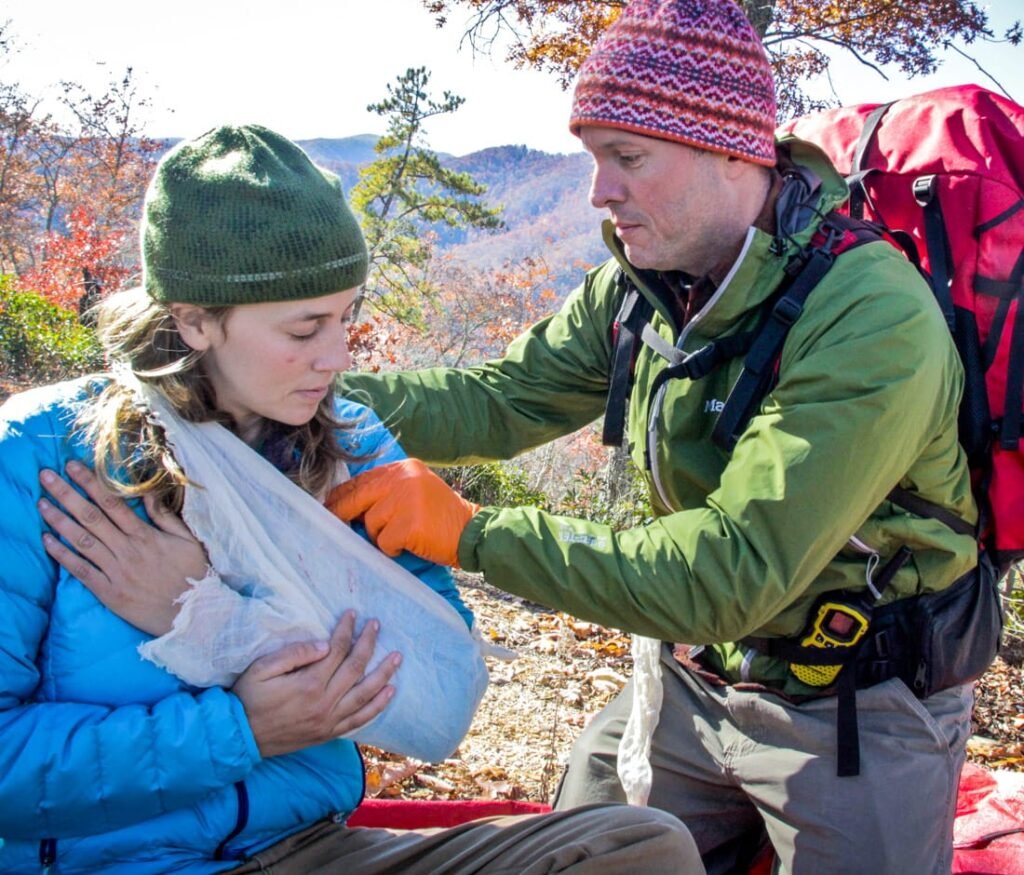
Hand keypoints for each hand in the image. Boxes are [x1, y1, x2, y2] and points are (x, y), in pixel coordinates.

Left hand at [38, 460, 208, 636]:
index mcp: (147, 536)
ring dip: (59, 521)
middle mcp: (128, 551)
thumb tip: (147, 493)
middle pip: (92, 517)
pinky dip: (63, 556)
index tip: (74, 466)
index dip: (91, 483)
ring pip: (82, 541)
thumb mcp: (188, 541)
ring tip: (41, 504)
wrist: (193, 615)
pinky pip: (81, 571)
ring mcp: (116, 572)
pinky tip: (48, 541)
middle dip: (68, 494)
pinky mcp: (109, 593)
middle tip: (47, 476)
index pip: (113, 504)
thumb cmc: (194, 575)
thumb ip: (166, 517)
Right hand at [234, 611, 400, 757]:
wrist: (240, 738)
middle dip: (368, 643)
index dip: (347, 630)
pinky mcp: (329, 733)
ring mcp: (329, 720)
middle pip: (356, 668)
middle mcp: (325, 703)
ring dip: (384, 673)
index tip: (353, 614)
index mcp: (309, 684)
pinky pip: (360, 720)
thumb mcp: (261, 669)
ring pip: (365, 694)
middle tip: (377, 625)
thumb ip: (293, 654)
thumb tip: (324, 644)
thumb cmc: (248, 699)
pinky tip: (389, 692)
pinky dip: (377, 706)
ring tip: (397, 657)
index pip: (337, 650)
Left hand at [326, 458, 479, 567]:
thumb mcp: (416, 491)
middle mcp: (404, 479)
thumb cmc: (442, 517)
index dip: (342, 494)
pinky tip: (410, 545)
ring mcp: (407, 500)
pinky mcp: (410, 524)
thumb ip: (388, 491)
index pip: (362, 480)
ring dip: (381, 536)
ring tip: (403, 536)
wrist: (472, 532)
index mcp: (404, 468)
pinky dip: (393, 549)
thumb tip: (347, 503)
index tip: (328, 506)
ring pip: (371, 523)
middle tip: (330, 524)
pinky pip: (384, 542)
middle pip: (358, 497)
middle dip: (340, 512)